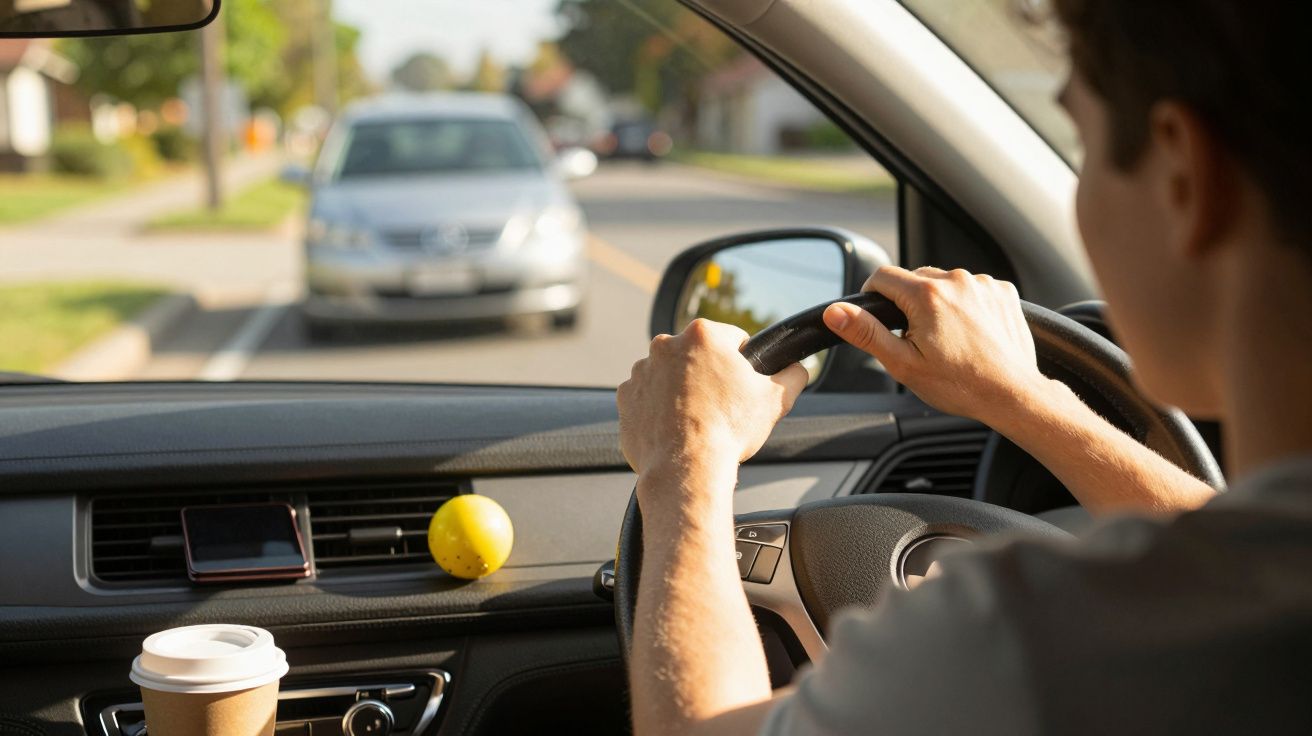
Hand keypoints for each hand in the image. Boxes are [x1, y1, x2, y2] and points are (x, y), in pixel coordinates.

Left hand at [617, 319, 808, 484]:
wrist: (687, 468)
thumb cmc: (729, 430)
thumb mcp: (775, 399)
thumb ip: (793, 375)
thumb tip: (799, 368)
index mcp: (703, 334)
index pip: (732, 339)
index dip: (743, 362)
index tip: (741, 384)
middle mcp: (665, 345)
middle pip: (698, 355)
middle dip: (709, 375)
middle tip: (721, 405)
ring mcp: (641, 371)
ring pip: (670, 375)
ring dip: (682, 390)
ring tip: (697, 420)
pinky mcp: (627, 397)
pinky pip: (648, 398)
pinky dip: (659, 409)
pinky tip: (675, 428)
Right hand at [823, 266, 1049, 423]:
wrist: (1012, 395)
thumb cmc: (959, 384)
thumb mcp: (902, 363)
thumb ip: (866, 333)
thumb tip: (835, 312)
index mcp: (927, 295)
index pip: (882, 277)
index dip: (872, 296)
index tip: (879, 318)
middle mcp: (956, 280)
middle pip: (914, 278)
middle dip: (908, 304)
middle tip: (917, 340)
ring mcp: (983, 284)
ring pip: (944, 283)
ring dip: (938, 303)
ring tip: (948, 339)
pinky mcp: (1003, 291)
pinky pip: (972, 288)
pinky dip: (966, 304)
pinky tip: (970, 333)